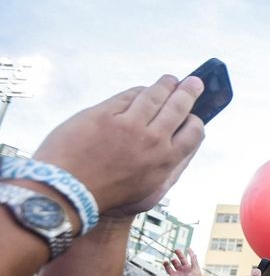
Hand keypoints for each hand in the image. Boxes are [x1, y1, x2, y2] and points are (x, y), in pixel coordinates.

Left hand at [32, 75, 205, 215]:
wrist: (68, 191)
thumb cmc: (109, 195)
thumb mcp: (151, 193)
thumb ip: (172, 171)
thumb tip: (187, 149)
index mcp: (165, 160)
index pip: (193, 131)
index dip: (195, 120)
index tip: (193, 115)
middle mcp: (151, 140)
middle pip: (177, 106)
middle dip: (189, 92)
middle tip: (193, 83)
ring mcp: (126, 124)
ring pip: (154, 95)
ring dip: (165, 84)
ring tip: (170, 80)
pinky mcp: (103, 114)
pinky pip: (127, 95)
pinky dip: (137, 91)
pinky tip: (140, 91)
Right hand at [163, 248, 204, 275]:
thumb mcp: (196, 271)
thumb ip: (194, 261)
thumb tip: (193, 253)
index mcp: (193, 268)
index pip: (192, 258)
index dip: (190, 253)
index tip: (188, 248)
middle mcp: (186, 270)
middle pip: (182, 259)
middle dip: (179, 254)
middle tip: (176, 249)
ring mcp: (179, 273)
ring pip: (175, 264)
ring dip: (173, 260)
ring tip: (173, 259)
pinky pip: (169, 269)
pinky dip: (166, 265)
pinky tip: (165, 261)